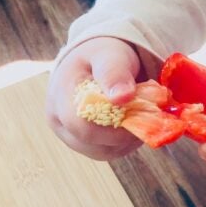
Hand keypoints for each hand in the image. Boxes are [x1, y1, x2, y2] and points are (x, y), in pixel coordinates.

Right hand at [45, 37, 144, 160]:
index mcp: (60, 95)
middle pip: (93, 142)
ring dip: (127, 138)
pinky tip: (134, 123)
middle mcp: (58, 119)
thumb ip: (114, 72)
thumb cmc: (102, 55)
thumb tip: (122, 97)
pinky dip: (125, 142)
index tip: (140, 110)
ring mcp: (68, 134)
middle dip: (125, 131)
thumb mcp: (109, 55)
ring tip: (140, 114)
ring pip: (102, 151)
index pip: (81, 124)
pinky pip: (107, 152)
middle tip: (147, 112)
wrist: (94, 59)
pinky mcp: (82, 142)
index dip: (114, 125)